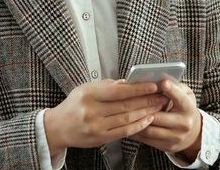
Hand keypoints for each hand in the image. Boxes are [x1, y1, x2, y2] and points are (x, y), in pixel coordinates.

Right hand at [44, 79, 166, 150]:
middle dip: (147, 100)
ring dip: (146, 112)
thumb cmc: (73, 106)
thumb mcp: (85, 89)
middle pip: (125, 105)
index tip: (153, 85)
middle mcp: (91, 110)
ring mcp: (95, 126)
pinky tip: (148, 120)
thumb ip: (106, 85)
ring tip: (158, 106)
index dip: (138, 88)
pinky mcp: (99, 138)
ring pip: (127, 118)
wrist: (57, 127)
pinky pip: (123, 132)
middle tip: (161, 96)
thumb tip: (128, 83)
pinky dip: (138, 126)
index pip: (118, 91)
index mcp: (88, 94)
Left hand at [133, 80, 202, 158]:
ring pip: (149, 129)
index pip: (180, 99)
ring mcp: (175, 137)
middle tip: (129, 99)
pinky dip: (136, 130)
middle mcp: (184, 124)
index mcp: (189, 109)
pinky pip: (147, 139)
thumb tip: (160, 79)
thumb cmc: (183, 109)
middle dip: (143, 108)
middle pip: (158, 116)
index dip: (172, 90)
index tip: (163, 82)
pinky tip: (128, 123)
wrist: (192, 134)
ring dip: (135, 121)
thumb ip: (175, 87)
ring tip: (125, 112)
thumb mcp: (185, 95)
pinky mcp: (167, 146)